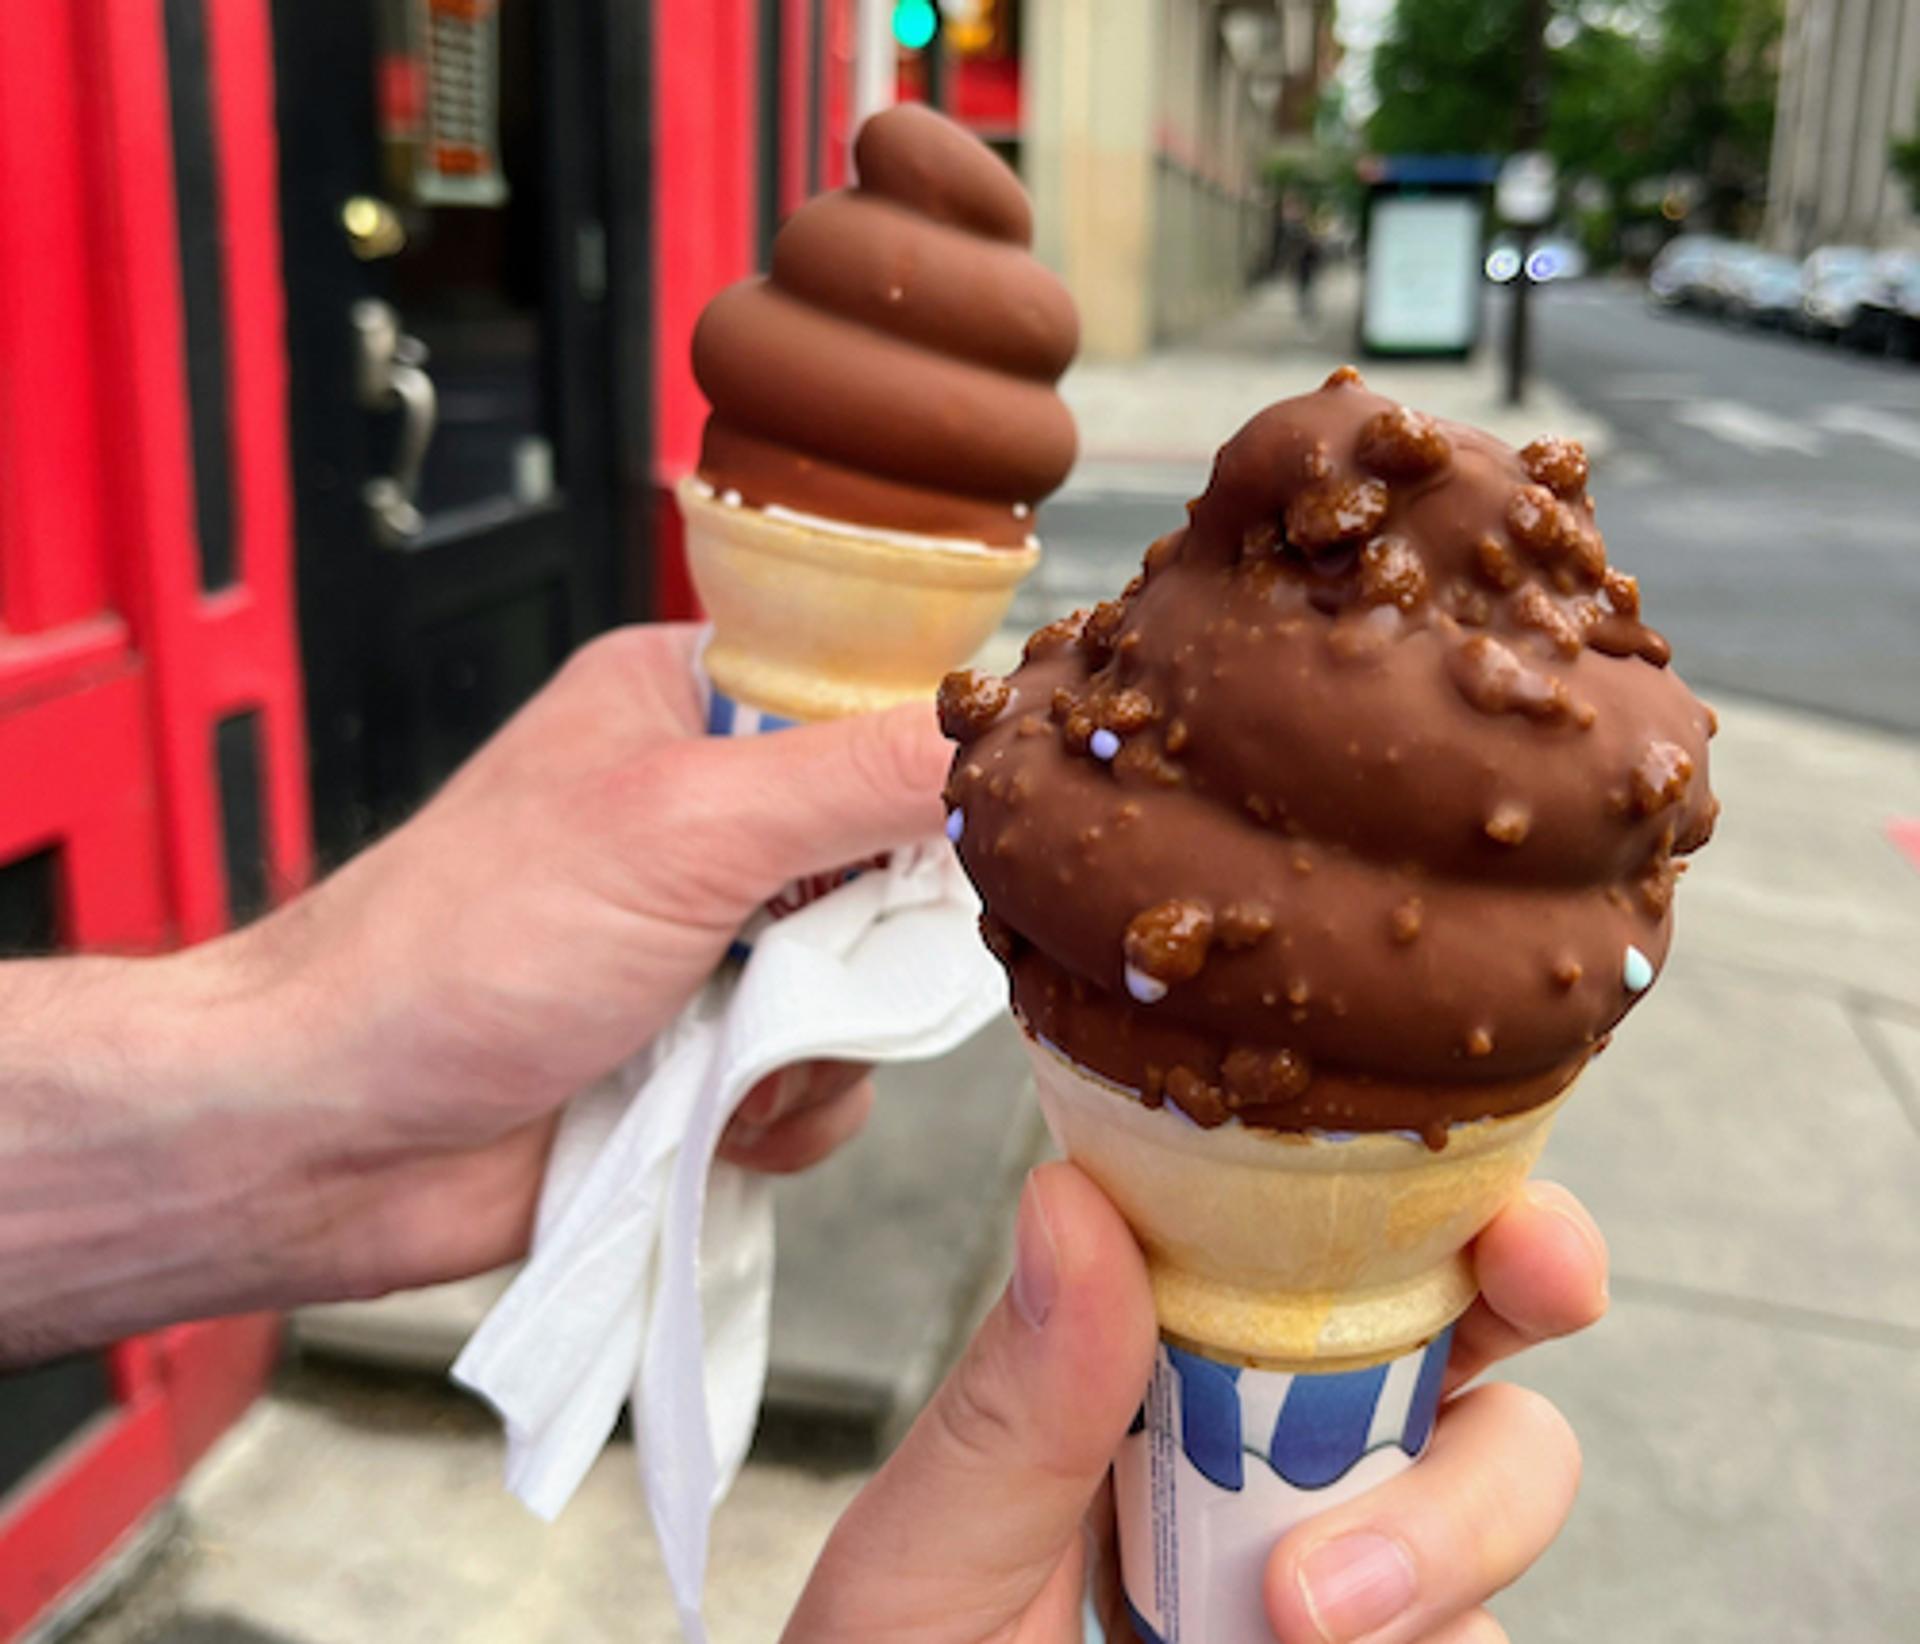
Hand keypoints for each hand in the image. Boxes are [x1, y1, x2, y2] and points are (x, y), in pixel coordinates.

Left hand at [212, 625, 947, 1301]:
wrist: (334, 1140)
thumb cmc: (456, 949)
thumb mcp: (681, 826)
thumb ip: (854, 774)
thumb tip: (1000, 733)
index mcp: (690, 705)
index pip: (875, 699)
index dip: (930, 767)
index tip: (957, 832)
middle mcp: (710, 818)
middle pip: (897, 856)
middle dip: (868, 938)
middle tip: (805, 963)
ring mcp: (713, 943)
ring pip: (871, 984)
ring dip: (822, 1042)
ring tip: (721, 1056)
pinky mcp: (711, 1056)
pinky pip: (832, 1081)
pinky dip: (789, 1112)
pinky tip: (711, 1118)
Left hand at [786, 1168, 1607, 1643]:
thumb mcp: (931, 1557)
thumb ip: (1014, 1403)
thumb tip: (1070, 1199)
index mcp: (1171, 1384)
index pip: (1323, 1260)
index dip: (1448, 1221)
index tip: (1514, 1233)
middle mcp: (1284, 1476)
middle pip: (1474, 1377)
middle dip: (1511, 1373)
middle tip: (1462, 1402)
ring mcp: (1354, 1597)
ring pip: (1502, 1516)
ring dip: (1443, 1547)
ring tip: (1300, 1621)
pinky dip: (1437, 1637)